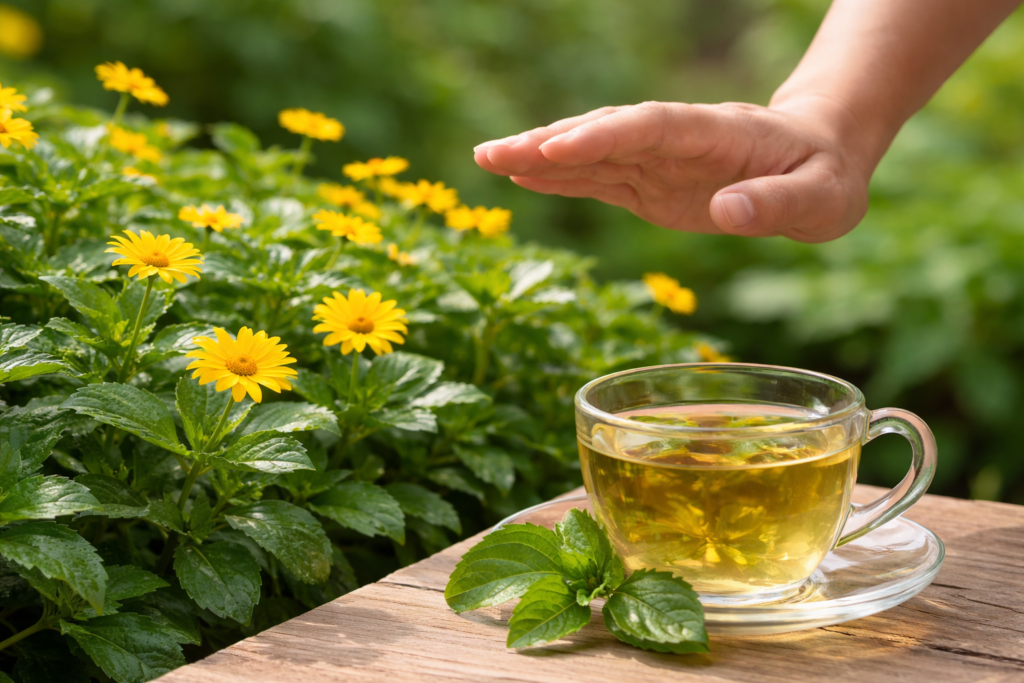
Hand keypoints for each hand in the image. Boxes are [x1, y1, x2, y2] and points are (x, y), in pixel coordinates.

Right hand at [473, 101, 873, 242]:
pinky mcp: (650, 184)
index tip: (556, 148)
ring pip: (593, 153)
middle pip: (606, 132)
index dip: (603, 135)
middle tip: (491, 153)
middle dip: (549, 142)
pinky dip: (561, 179)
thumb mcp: (824, 198)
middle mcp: (678, 140)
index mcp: (718, 132)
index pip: (652, 126)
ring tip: (487, 160)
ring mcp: (659, 161)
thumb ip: (779, 204)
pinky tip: (521, 179)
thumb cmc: (825, 177)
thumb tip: (725, 212)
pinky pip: (600, 179)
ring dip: (541, 157)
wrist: (818, 159)